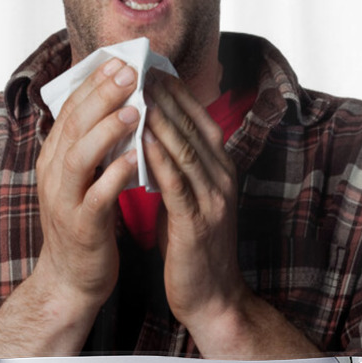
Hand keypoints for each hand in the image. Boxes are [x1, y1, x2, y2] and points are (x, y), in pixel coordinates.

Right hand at [34, 57, 140, 308]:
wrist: (71, 278)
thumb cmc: (86, 218)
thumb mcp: (83, 174)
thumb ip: (94, 141)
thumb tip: (119, 100)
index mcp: (55, 156)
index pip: (71, 109)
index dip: (94, 83)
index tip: (119, 60)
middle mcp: (53, 173)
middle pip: (74, 125)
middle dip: (102, 95)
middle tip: (130, 72)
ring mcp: (64, 200)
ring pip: (79, 157)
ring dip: (107, 130)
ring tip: (135, 110)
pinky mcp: (81, 226)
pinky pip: (97, 196)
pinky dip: (115, 175)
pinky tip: (136, 158)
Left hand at [143, 72, 247, 336]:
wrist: (213, 296)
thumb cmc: (194, 243)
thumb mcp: (191, 195)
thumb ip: (180, 164)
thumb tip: (154, 129)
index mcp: (222, 168)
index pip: (200, 118)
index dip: (177, 92)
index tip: (153, 66)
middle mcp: (223, 177)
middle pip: (194, 126)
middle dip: (166, 96)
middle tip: (142, 68)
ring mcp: (214, 199)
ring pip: (187, 149)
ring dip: (163, 118)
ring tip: (139, 93)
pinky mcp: (198, 223)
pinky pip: (178, 184)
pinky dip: (161, 159)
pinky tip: (144, 139)